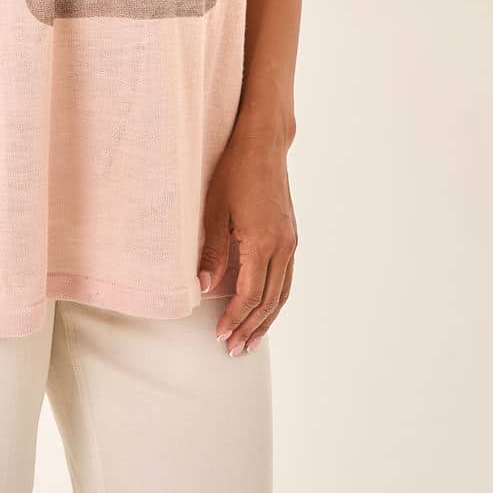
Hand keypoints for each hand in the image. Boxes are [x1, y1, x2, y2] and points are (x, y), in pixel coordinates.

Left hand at [196, 123, 297, 354]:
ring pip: (282, 293)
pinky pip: (286, 277)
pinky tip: (265, 308)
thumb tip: (201, 287)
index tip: (220, 334)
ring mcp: (290, 241)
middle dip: (251, 327)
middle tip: (234, 349)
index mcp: (263, 241)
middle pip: (269, 301)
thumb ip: (211, 251)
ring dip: (267, 319)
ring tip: (251, 340)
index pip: (250, 294)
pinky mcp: (290, 235)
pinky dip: (276, 299)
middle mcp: (283, 246)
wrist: (264, 143)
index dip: (235, 318)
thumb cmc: (235, 170)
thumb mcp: (214, 209)